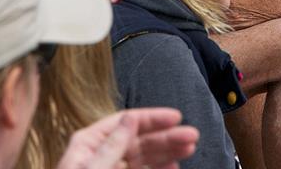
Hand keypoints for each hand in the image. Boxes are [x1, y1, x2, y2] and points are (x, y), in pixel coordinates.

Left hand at [55, 108, 198, 168]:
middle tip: (191, 136)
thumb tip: (130, 118)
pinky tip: (173, 167)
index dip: (152, 118)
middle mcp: (101, 154)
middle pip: (139, 139)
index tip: (176, 117)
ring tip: (188, 148)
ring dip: (167, 152)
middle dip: (166, 136)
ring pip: (144, 157)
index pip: (125, 121)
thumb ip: (112, 146)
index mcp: (89, 143)